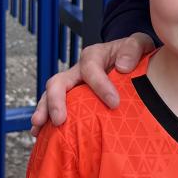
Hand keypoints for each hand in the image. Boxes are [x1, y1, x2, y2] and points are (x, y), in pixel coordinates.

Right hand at [29, 33, 155, 134]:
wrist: (128, 58)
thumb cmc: (132, 53)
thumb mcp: (138, 43)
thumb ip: (133, 49)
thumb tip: (123, 67)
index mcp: (93, 56)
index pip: (91, 69)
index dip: (100, 86)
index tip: (114, 103)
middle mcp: (77, 71)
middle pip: (59, 81)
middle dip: (56, 100)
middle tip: (60, 120)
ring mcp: (71, 85)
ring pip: (51, 96)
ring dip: (44, 111)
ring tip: (39, 127)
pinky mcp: (70, 99)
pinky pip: (53, 107)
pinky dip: (45, 120)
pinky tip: (40, 134)